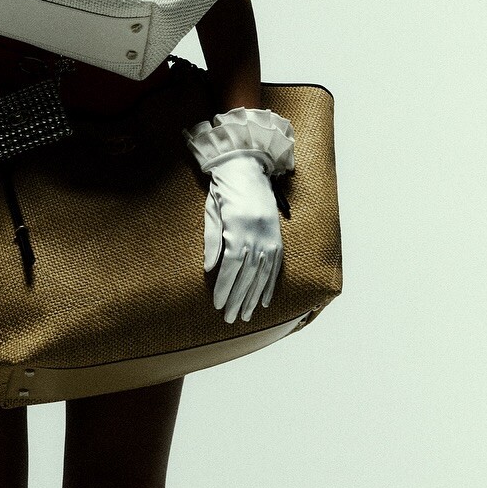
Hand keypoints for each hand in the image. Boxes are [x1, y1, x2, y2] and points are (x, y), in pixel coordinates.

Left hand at [202, 152, 282, 323]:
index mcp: (239, 227)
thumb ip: (212, 240)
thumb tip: (209, 269)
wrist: (247, 169)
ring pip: (262, 274)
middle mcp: (258, 233)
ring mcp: (270, 236)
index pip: (232, 265)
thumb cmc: (224, 191)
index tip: (218, 304)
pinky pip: (275, 266)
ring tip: (245, 316)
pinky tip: (263, 301)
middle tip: (230, 318)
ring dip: (253, 297)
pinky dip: (269, 285)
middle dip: (237, 298)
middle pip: (248, 274)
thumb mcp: (212, 211)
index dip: (225, 286)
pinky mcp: (277, 238)